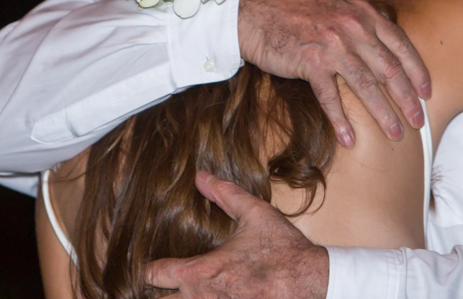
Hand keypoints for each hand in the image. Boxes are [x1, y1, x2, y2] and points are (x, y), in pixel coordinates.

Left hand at [145, 172, 327, 298]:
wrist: (313, 282)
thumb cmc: (283, 251)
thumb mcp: (254, 213)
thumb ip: (225, 194)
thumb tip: (201, 176)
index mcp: (200, 272)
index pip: (154, 274)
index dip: (148, 269)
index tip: (151, 266)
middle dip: (155, 294)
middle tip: (155, 286)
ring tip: (180, 293)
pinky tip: (208, 298)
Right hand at [238, 0, 429, 146]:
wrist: (250, 10)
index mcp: (361, 12)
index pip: (400, 44)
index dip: (417, 70)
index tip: (427, 91)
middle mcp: (352, 28)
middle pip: (389, 69)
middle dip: (407, 98)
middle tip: (419, 121)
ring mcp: (332, 46)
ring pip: (366, 86)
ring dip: (383, 114)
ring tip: (396, 134)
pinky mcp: (310, 63)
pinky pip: (330, 97)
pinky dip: (341, 120)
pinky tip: (350, 139)